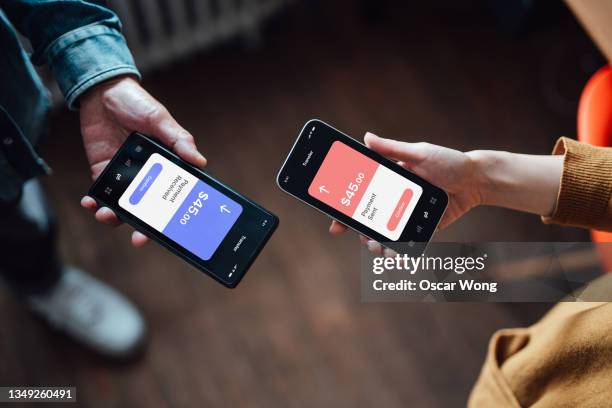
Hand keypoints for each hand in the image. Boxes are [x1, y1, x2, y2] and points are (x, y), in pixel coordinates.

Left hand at [78, 76, 206, 246]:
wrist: (103, 91)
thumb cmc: (138, 104)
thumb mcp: (161, 120)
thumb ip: (179, 140)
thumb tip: (200, 162)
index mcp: (167, 167)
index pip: (174, 197)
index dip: (174, 217)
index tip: (174, 232)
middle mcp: (147, 177)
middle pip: (149, 210)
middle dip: (144, 229)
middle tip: (139, 240)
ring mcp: (125, 177)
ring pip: (123, 207)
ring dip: (115, 217)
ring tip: (107, 215)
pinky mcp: (103, 172)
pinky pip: (101, 194)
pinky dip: (95, 202)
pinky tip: (90, 202)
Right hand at [329, 132, 481, 253]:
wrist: (477, 181)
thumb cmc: (449, 162)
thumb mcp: (419, 153)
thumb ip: (392, 149)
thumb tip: (366, 137)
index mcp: (389, 180)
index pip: (361, 195)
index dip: (345, 209)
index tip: (336, 223)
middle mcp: (395, 198)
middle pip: (369, 219)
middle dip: (361, 233)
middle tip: (365, 240)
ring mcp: (408, 215)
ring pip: (386, 234)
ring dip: (379, 245)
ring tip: (381, 250)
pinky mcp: (423, 228)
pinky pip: (408, 242)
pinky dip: (400, 251)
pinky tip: (398, 256)